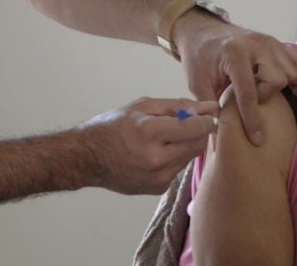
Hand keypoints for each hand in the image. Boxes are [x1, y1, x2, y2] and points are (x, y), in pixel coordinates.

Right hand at [77, 97, 218, 194]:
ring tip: (167, 137)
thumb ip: (178, 106)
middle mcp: (155, 159)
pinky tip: (159, 152)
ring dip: (187, 145)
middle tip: (188, 122)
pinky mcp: (158, 189)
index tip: (208, 114)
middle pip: (198, 144)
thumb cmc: (113, 126)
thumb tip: (209, 107)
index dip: (206, 120)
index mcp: (149, 132)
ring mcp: (157, 178)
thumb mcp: (143, 107)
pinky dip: (176, 158)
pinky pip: (179, 168)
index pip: (195, 128)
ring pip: (190, 157)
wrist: (87, 159)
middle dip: (199, 132)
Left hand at [173, 12, 296, 146]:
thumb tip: (220, 134)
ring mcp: (270, 41)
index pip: (249, 92)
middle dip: (266, 95)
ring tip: (260, 87)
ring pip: (292, 71)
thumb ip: (209, 106)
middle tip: (250, 96)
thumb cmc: (199, 58)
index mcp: (234, 54)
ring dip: (279, 85)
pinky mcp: (277, 42)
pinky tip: (274, 79)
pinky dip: (291, 73)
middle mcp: (256, 44)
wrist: (203, 32)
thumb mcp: (196, 82)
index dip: (252, 119)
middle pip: (278, 79)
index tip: (257, 139)